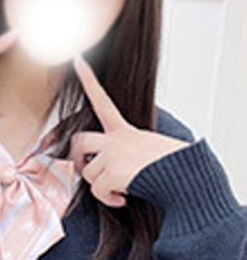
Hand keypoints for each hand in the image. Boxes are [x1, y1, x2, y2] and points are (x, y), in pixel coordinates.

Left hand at [69, 54, 190, 207]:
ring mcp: (112, 154)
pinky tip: (123, 199)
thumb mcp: (148, 146)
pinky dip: (109, 199)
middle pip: (79, 140)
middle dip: (76, 156)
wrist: (184, 175)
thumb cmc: (170, 165)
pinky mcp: (111, 172)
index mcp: (124, 129)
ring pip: (88, 173)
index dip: (88, 81)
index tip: (78, 60)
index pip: (102, 100)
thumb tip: (111, 166)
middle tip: (84, 168)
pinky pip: (98, 191)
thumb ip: (126, 148)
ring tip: (120, 189)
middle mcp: (115, 139)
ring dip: (100, 186)